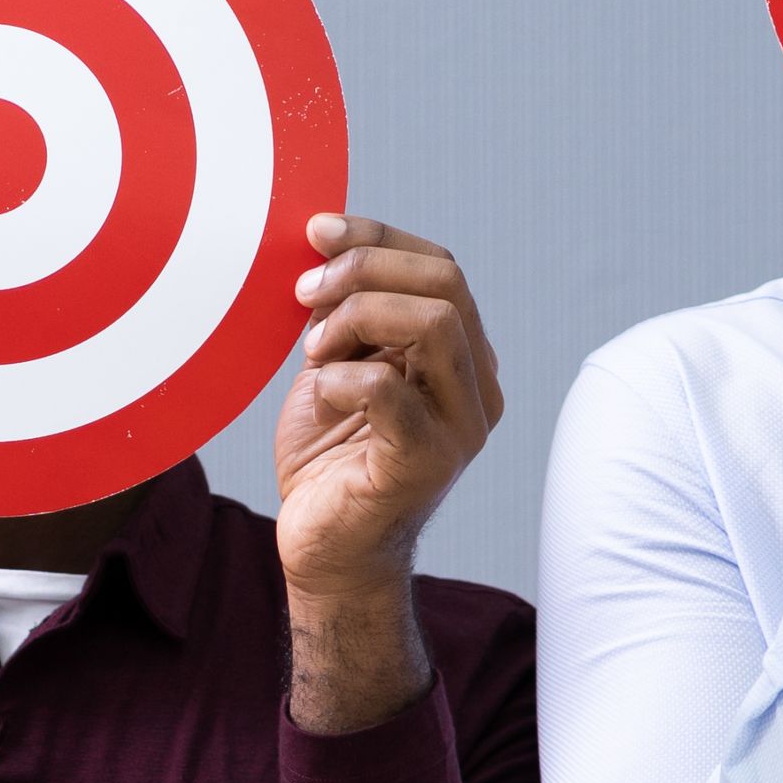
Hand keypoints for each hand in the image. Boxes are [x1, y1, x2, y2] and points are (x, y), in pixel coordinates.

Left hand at [271, 210, 505, 591]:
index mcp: (464, 356)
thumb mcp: (335, 364)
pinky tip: (318, 399)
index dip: (378, 236)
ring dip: (356, 318)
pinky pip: (390, 390)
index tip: (317, 233)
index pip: (441, 266)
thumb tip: (325, 243)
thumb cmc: (329, 456)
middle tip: (304, 294)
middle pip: (445, 283)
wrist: (324, 550)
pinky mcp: (427, 463)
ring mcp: (461, 427)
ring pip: (435, 323)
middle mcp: (478, 388)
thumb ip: (346, 311)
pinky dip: (341, 380)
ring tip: (312, 352)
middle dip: (364, 271)